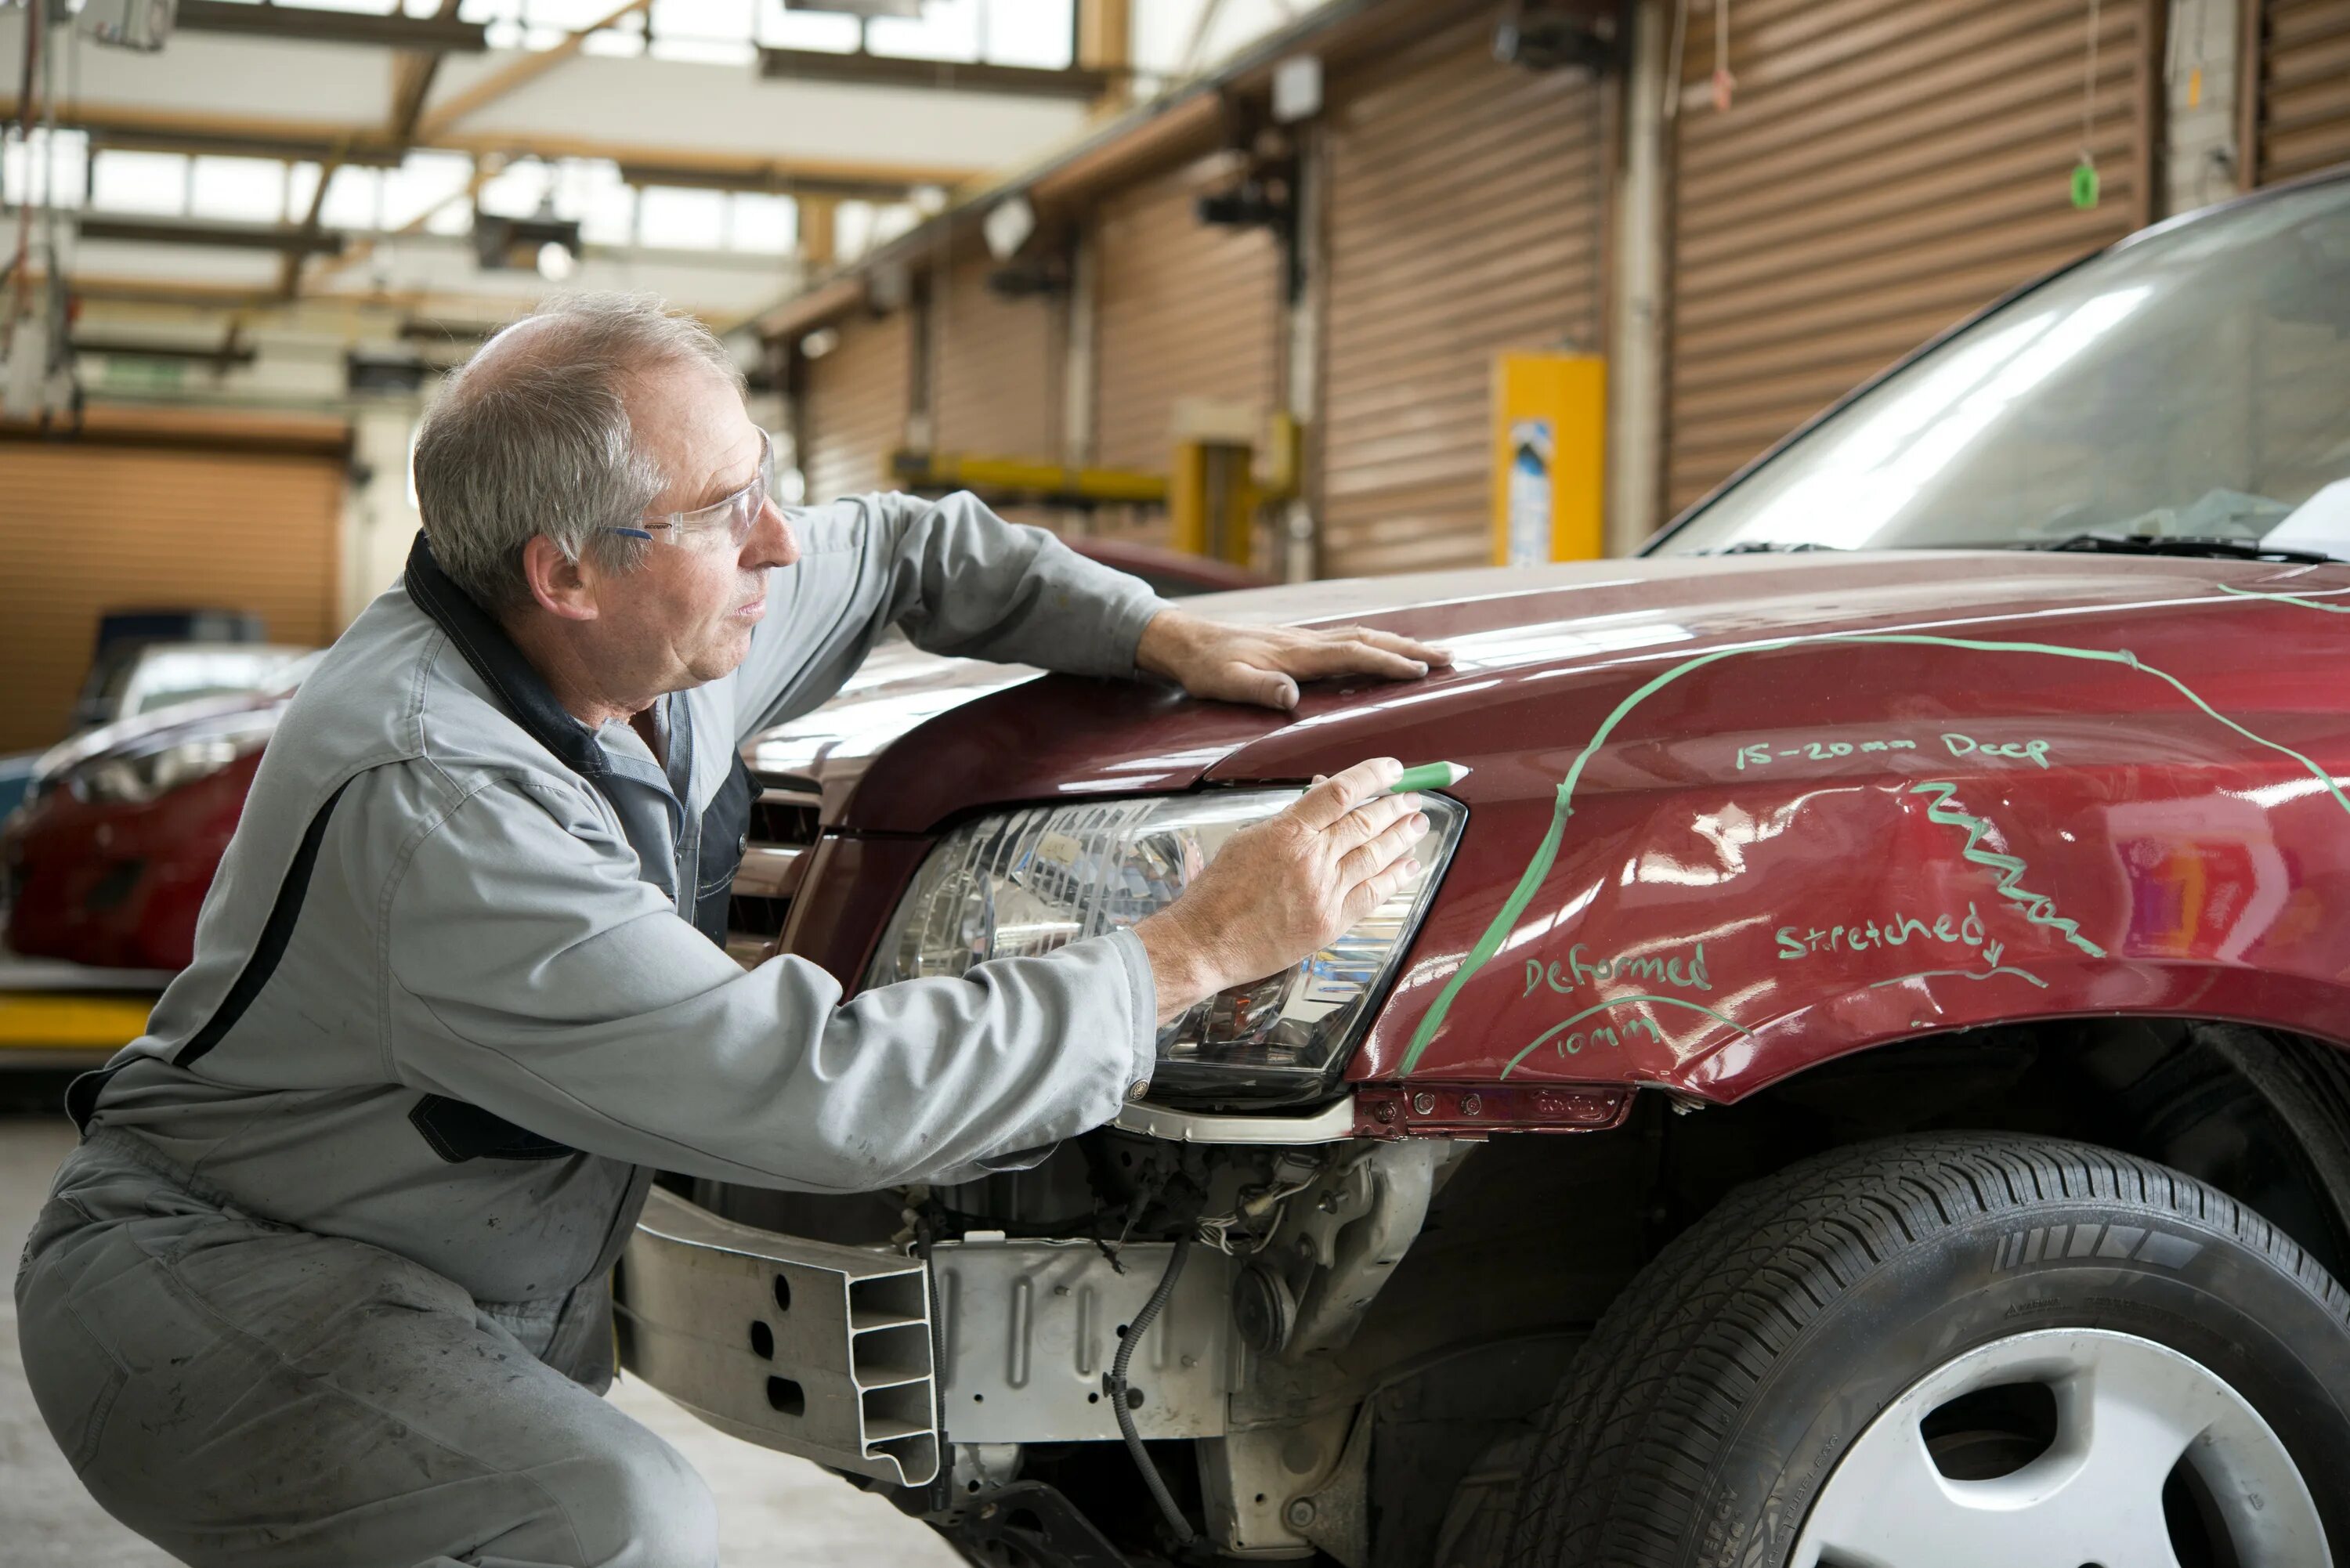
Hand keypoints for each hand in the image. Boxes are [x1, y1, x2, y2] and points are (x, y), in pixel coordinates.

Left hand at [1134, 609, 1452, 710]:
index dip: (1388, 662)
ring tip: (1430, 654)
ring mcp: (1303, 640)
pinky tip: (1383, 648)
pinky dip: (1374, 642)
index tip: (1420, 671)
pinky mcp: (1297, 643)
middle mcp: (1306, 642)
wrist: (1183, 640)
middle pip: (1368, 639)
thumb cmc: (1204, 666)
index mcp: (1296, 654)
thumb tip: (1291, 696)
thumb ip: (1258, 688)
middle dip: (1410, 649)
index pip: (1353, 654)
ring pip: (1361, 636)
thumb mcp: (1224, 682)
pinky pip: (1346, 640)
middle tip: (1449, 658)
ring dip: (1397, 643)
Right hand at [1134, 758, 1429, 1022]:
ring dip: (1401, 838)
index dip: (1372, 776)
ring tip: (1418, 824)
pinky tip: (1409, 867)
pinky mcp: (1330, 924)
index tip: (1392, 769)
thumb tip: (1319, 799)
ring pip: (1374, 856)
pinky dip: (1394, 878)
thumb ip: (1287, 821)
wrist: (1207, 943)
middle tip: (1413, 799)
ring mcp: (1324, 892)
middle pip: (1365, 823)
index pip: (1340, 792)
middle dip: (1394, 807)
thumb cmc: (1218, 893)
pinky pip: (1372, 895)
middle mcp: (1311, 859)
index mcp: (1287, 832)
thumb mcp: (1247, 840)